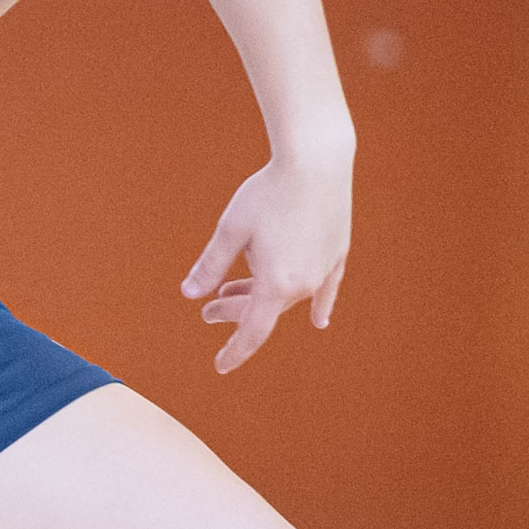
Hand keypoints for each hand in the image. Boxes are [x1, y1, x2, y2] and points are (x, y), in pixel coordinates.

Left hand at [182, 154, 347, 372]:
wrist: (316, 162)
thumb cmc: (268, 193)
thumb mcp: (231, 230)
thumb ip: (211, 266)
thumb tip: (190, 294)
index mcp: (275, 284)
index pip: (252, 332)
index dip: (234, 351)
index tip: (220, 366)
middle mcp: (304, 284)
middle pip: (266, 310)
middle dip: (235, 312)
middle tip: (208, 311)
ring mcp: (324, 269)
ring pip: (290, 296)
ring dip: (262, 297)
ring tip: (237, 288)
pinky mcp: (337, 253)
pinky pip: (325, 288)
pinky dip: (318, 303)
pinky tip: (319, 321)